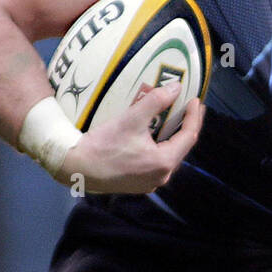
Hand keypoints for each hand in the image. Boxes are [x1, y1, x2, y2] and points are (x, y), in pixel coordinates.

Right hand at [60, 82, 203, 192]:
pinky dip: (160, 148)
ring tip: (174, 120)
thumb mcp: (131, 119)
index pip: (189, 136)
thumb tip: (176, 87)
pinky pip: (156, 164)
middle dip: (186, 127)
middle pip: (181, 148)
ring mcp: (150, 183)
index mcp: (164, 162)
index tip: (195, 100)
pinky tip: (155, 138)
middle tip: (188, 108)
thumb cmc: (103, 145)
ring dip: (173, 138)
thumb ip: (156, 101)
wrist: (76, 168)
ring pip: (169, 157)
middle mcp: (161, 177)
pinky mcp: (138, 184)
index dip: (194, 116)